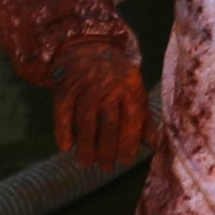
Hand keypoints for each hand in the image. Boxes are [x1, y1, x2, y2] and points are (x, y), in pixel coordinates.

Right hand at [45, 16, 150, 175]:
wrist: (87, 47)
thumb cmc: (115, 76)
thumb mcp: (134, 89)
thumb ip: (143, 115)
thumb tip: (152, 144)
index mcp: (131, 85)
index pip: (132, 118)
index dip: (128, 142)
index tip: (125, 161)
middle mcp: (109, 84)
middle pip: (108, 122)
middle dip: (107, 148)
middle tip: (106, 167)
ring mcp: (86, 84)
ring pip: (86, 120)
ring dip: (86, 145)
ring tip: (87, 163)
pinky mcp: (65, 85)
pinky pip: (63, 111)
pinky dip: (63, 130)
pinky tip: (65, 147)